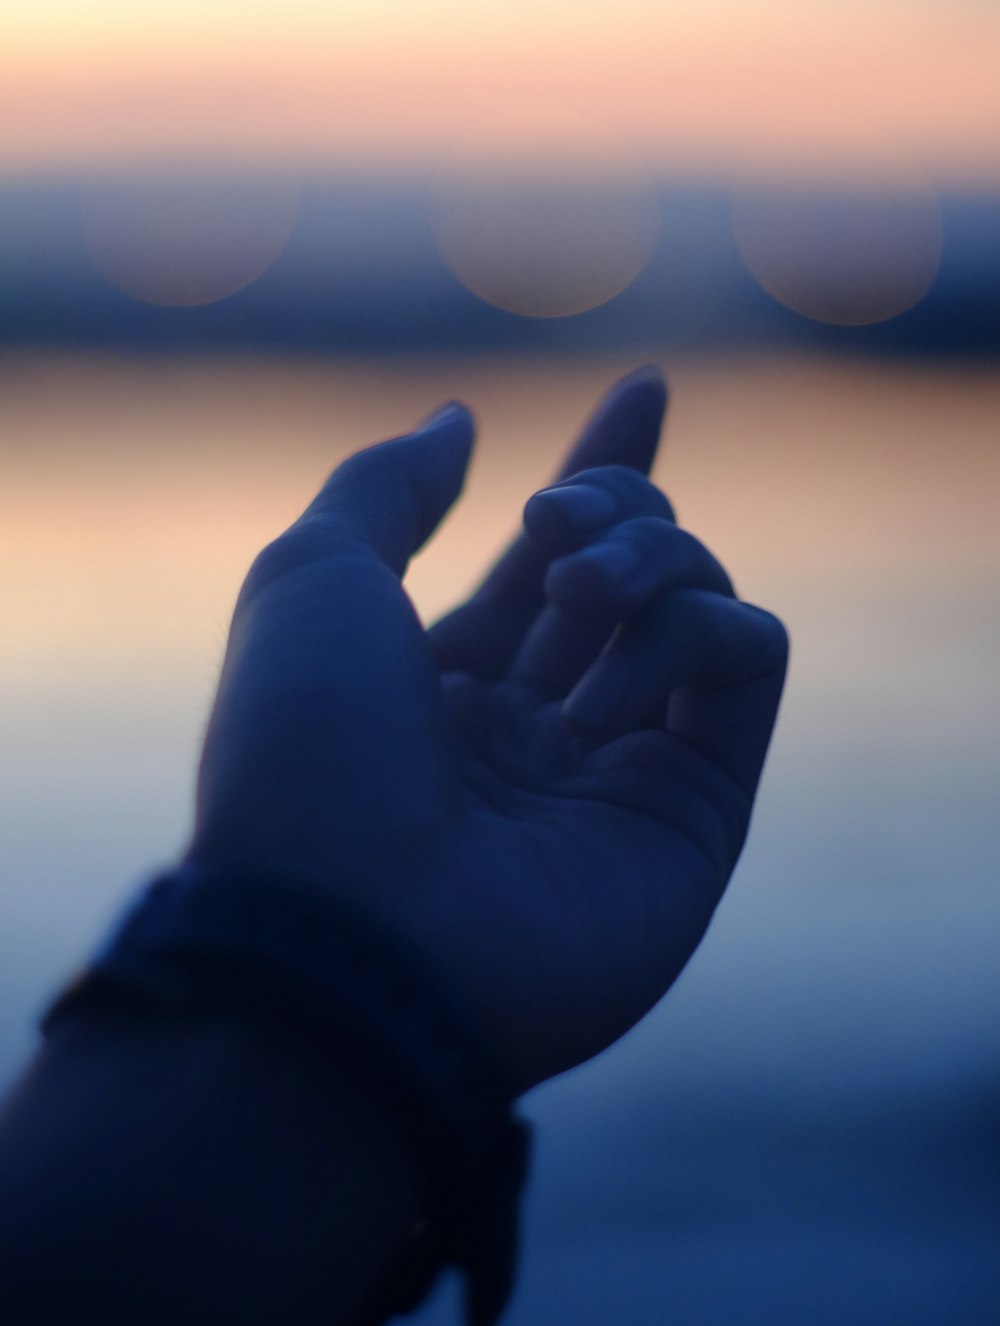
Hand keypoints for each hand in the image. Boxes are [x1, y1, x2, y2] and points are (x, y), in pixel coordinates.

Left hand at [186, 367, 787, 1093]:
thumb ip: (388, 489)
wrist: (348, 936)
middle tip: (554, 529)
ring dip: (651, 558)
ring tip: (577, 596)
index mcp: (450, 682)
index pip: (551, 559)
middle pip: (637, 567)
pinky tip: (617, 676)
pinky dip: (701, 626)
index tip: (645, 389)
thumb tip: (460, 420)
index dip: (603, 469)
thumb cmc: (305, 753)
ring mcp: (623, 774)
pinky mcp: (698, 814)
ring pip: (702, 600)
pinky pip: (748, 663)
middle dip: (616, 504)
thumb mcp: (309, 580)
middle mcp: (543, 728)